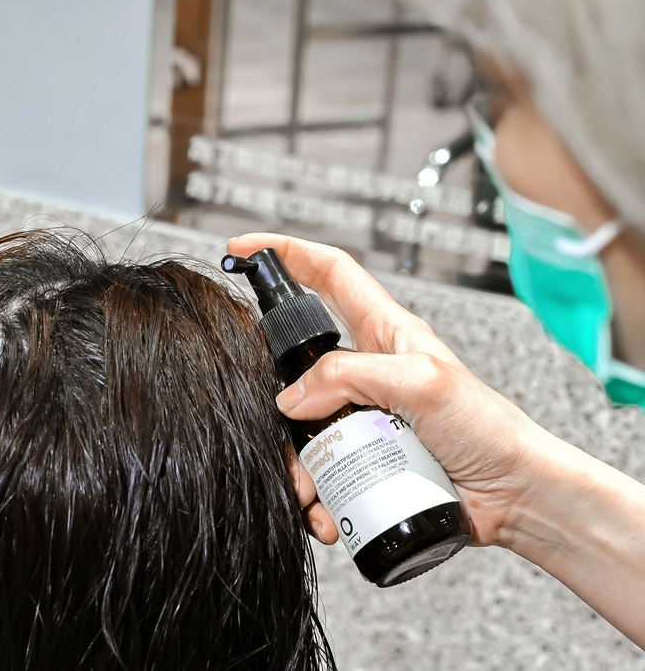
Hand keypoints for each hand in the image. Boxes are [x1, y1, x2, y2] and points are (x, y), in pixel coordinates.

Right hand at [228, 234, 544, 548]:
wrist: (514, 496)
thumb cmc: (489, 429)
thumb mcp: (423, 383)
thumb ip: (352, 375)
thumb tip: (292, 396)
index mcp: (385, 332)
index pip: (329, 274)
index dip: (287, 253)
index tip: (244, 247)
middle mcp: (368, 370)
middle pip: (299, 365)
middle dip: (279, 396)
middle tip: (279, 421)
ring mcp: (363, 416)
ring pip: (303, 426)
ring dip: (298, 463)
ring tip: (310, 488)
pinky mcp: (364, 458)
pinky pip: (321, 471)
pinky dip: (314, 495)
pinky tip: (323, 511)